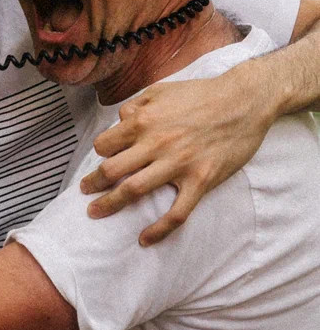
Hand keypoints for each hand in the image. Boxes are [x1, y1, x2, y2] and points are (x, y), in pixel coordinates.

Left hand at [79, 74, 271, 245]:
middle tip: (85, 191)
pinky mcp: (200, 181)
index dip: (100, 153)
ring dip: (110, 205)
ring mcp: (178, 165)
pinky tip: (144, 240)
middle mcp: (156, 144)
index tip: (102, 159)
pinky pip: (176, 213)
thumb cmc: (202, 94)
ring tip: (95, 212)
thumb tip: (120, 120)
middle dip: (93, 183)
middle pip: (111, 170)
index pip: (104, 144)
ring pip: (134, 191)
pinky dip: (158, 230)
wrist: (244, 101)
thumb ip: (136, 104)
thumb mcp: (161, 89)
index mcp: (144, 121)